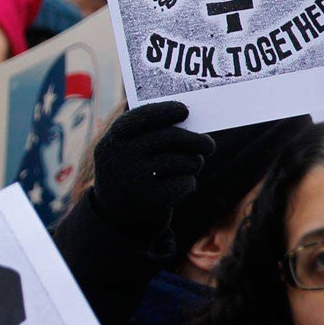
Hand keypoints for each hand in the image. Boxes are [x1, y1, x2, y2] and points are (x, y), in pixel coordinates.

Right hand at [85, 101, 212, 246]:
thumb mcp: (125, 149)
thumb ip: (147, 132)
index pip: (143, 116)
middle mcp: (122, 156)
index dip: (165, 110)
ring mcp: (135, 178)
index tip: (184, 110)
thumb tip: (186, 115)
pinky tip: (181, 184)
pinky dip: (189, 182)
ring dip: (193, 163)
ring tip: (190, 167)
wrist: (115, 214)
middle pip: (171, 137)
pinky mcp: (151, 199)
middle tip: (209, 145)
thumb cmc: (130, 170)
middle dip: (196, 140)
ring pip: (183, 161)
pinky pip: (185, 182)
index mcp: (114, 139)